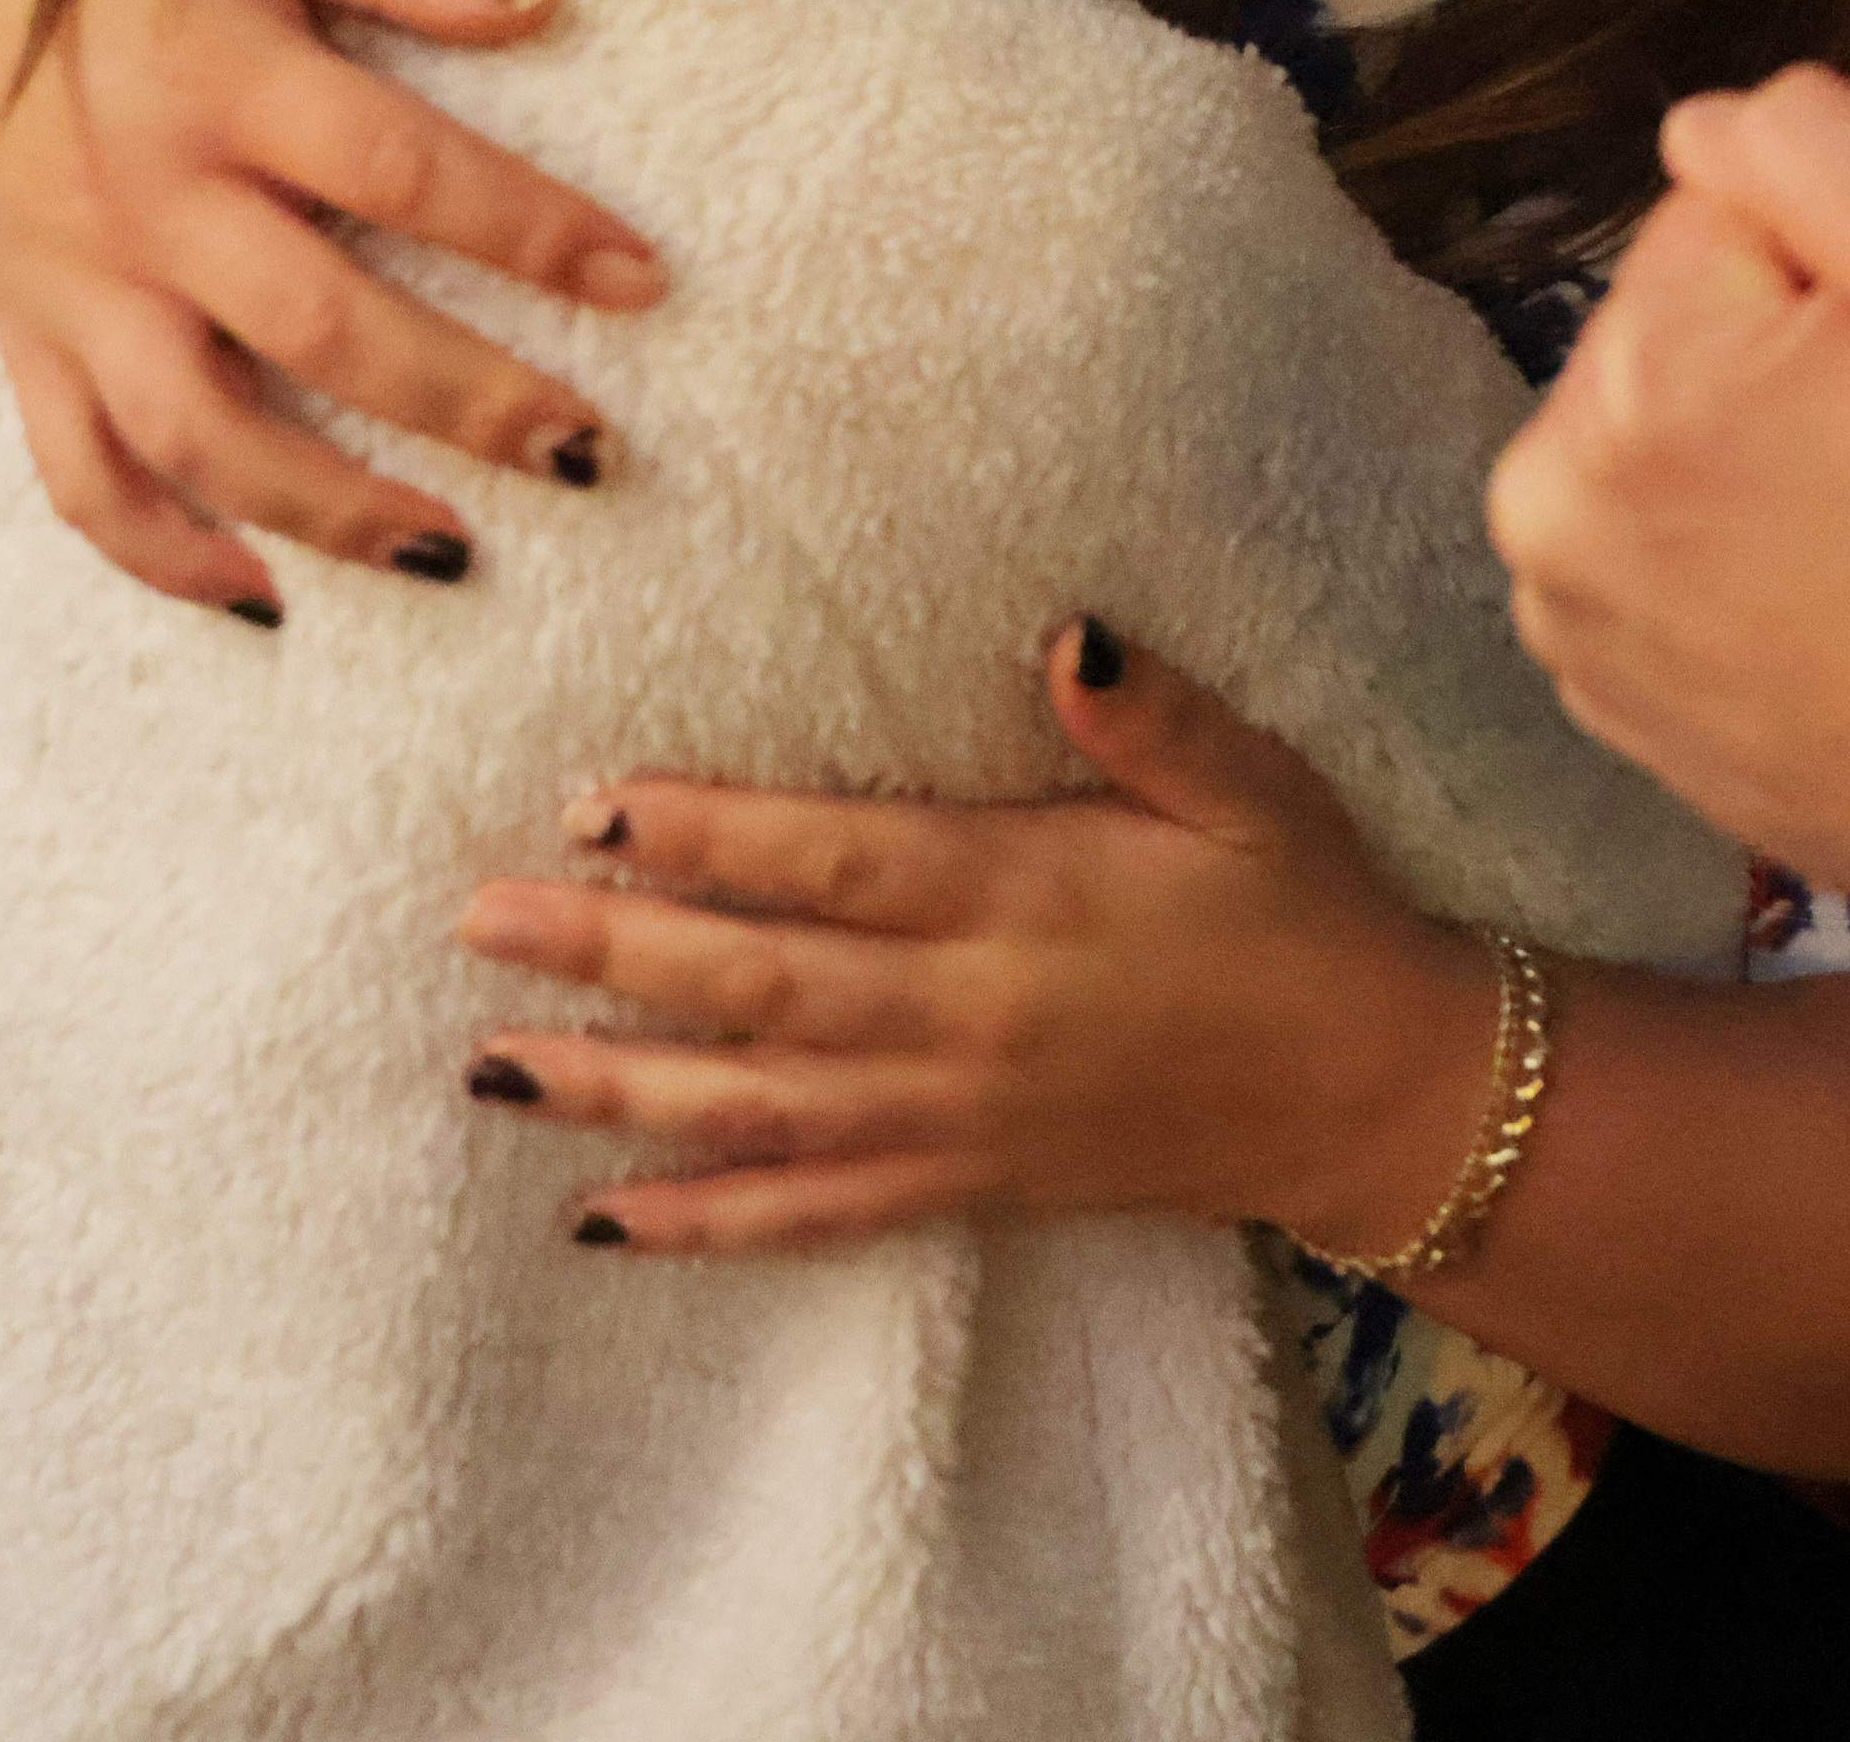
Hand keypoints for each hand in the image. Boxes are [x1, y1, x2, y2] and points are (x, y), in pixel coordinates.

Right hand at [0, 0, 673, 620]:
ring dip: (332, 513)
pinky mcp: (20, 337)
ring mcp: (77, 286)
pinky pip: (80, 473)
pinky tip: (261, 598)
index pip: (402, 170)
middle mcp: (149, 202)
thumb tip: (545, 3)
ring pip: (204, 438)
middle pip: (324, 333)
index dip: (530, 231)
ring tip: (455, 555)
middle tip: (589, 455)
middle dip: (467, 405)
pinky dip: (161, 553)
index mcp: (221, 80)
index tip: (643, 281)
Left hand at [456, 619, 1501, 1259]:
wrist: (1372, 1095)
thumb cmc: (1306, 913)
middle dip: (609, 956)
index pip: (837, 864)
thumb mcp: (1250, 787)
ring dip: (616, 1090)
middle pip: (759, 987)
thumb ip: (1149, 711)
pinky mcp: (969, 1184)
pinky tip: (605, 1219)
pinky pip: (817, 1214)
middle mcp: (972, 1015)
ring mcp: (961, 1115)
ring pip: (757, 1108)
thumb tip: (1067, 629)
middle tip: (477, 925)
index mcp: (1026, 896)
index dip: (709, 835)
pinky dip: (707, 1221)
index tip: (590, 804)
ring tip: (488, 1068)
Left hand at [1488, 66, 1849, 898]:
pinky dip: (1734, 573)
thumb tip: (1698, 126)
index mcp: (1620, 378)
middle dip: (1785, 365)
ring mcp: (1568, 622)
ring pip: (1670, 449)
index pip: (1718, 221)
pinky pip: (1665, 568)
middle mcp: (1545, 502)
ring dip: (1754, 465)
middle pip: (1679, 335)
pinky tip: (1835, 615)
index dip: (1836, 276)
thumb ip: (1814, 149)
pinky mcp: (1606, 707)